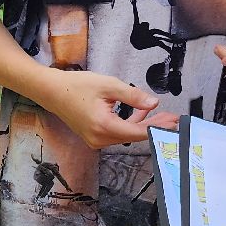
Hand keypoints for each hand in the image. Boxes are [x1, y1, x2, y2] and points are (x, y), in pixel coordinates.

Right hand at [36, 69, 165, 148]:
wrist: (52, 92)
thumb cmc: (77, 85)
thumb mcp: (108, 85)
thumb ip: (133, 95)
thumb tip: (154, 103)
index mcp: (104, 126)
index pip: (138, 132)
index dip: (157, 128)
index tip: (174, 122)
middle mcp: (100, 139)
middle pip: (134, 136)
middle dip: (154, 127)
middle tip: (172, 118)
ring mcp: (96, 140)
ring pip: (127, 135)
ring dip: (144, 126)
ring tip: (161, 115)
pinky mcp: (94, 137)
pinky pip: (118, 133)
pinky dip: (130, 124)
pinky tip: (141, 114)